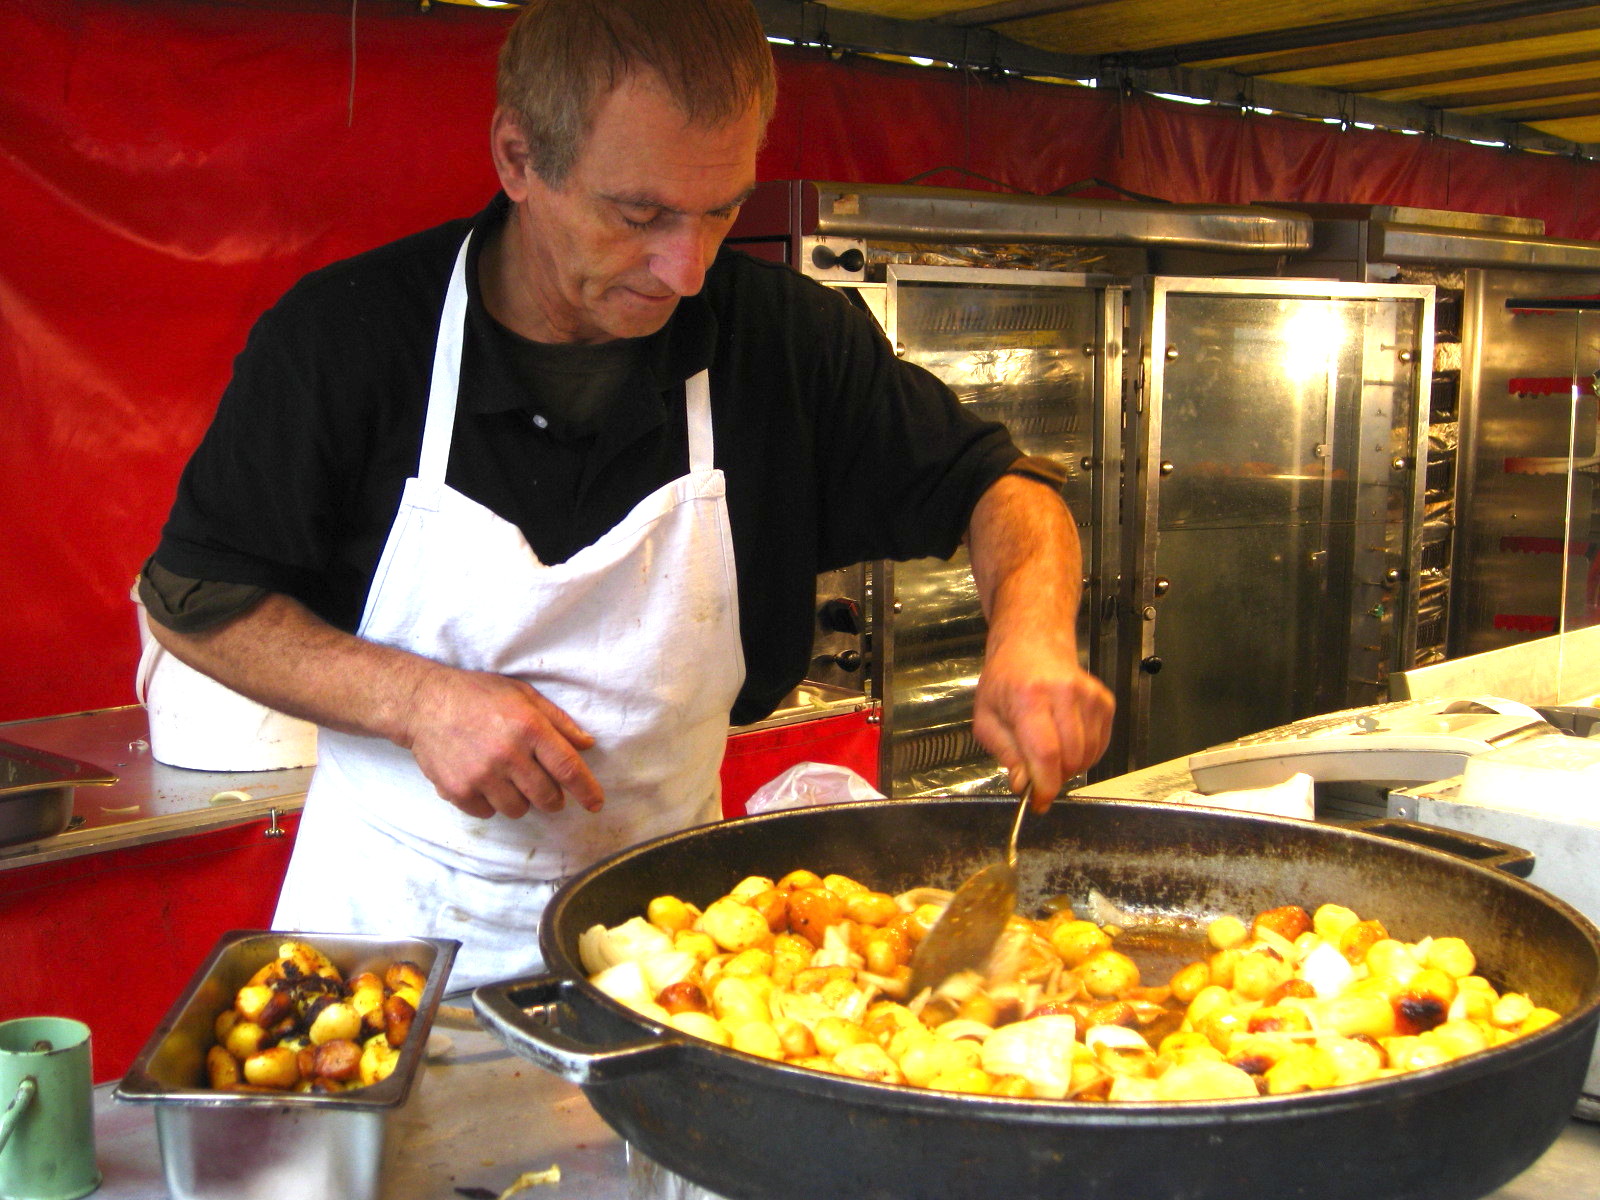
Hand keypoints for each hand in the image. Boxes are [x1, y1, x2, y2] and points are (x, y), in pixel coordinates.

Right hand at [401, 666, 603, 818]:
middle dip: (553, 798)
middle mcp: (507, 754)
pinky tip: (483, 781)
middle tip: (545, 788)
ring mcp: (481, 775)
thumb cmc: (478, 695)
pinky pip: (488, 813)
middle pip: (546, 797)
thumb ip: (558, 721)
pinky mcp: (458, 790)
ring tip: (508, 779)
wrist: (424, 704)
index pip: (568, 768)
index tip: (595, 804)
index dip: (586, 790)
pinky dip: (490, 803)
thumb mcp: (523, 695)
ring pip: (518, 810)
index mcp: (529, 728)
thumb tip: (587, 745)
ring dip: (520, 800)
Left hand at [971, 630, 1113, 810]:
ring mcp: (1089, 695)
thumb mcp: (987, 719)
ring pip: (1088, 755)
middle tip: (1039, 772)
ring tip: (1050, 751)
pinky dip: (1085, 754)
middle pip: (1071, 757)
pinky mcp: (1104, 700)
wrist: (1032, 646)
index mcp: (1029, 697)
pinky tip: (1067, 741)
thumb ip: (1006, 754)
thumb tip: (1024, 785)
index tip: (1039, 802)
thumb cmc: (1005, 683)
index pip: (1046, 752)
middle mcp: (1063, 693)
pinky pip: (1100, 745)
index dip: (1045, 785)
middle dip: (1055, 776)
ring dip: (1070, 766)